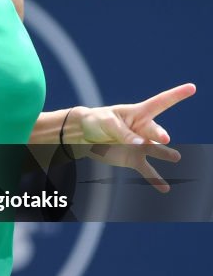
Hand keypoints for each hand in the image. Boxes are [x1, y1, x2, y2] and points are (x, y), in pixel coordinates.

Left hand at [73, 83, 196, 191]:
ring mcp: (140, 145)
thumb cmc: (97, 121)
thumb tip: (139, 144)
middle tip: (163, 138)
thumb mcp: (107, 122)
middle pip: (154, 131)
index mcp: (138, 113)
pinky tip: (164, 188)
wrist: (84, 135)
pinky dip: (155, 179)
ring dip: (164, 154)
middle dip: (158, 134)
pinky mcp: (133, 158)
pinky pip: (146, 170)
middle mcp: (143, 129)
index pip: (161, 102)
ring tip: (175, 157)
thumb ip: (123, 132)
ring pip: (155, 150)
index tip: (192, 87)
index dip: (177, 94)